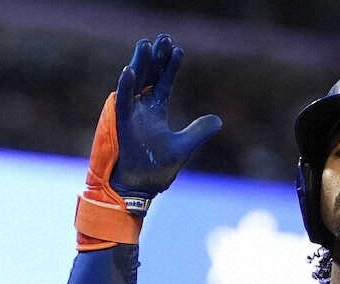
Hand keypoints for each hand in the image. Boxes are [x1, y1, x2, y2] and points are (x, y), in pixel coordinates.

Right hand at [110, 34, 221, 205]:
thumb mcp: (184, 147)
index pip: (162, 84)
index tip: (178, 49)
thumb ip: (199, 132)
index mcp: (154, 114)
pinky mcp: (121, 126)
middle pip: (148, 77)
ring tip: (147, 44)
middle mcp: (141, 111)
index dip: (169, 67)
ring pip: (134, 83)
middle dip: (156, 58)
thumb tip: (218, 120)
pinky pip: (122, 103)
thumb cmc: (156, 171)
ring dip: (140, 64)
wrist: (139, 190)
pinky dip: (125, 87)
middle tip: (163, 38)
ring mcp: (130, 117)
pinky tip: (130, 70)